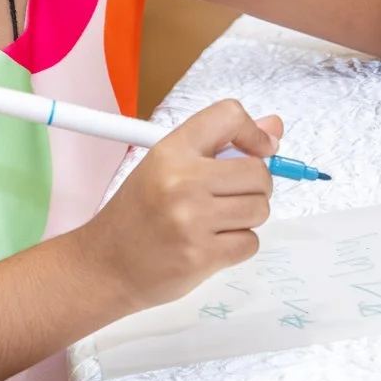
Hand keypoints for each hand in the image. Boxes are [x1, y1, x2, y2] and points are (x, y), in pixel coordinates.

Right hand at [66, 100, 278, 312]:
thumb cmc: (138, 214)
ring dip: (247, 218)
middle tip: (229, 197)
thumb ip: (220, 144)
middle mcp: (181, 180)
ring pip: (260, 209)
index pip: (229, 116)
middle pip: (258, 172)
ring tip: (215, 222)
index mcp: (170, 151)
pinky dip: (238, 245)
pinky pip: (251, 242)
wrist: (106, 264)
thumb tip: (274, 127)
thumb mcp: (167, 167)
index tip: (260, 148)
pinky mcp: (202, 256)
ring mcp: (192, 220)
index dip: (254, 132)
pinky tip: (211, 244)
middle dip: (255, 186)